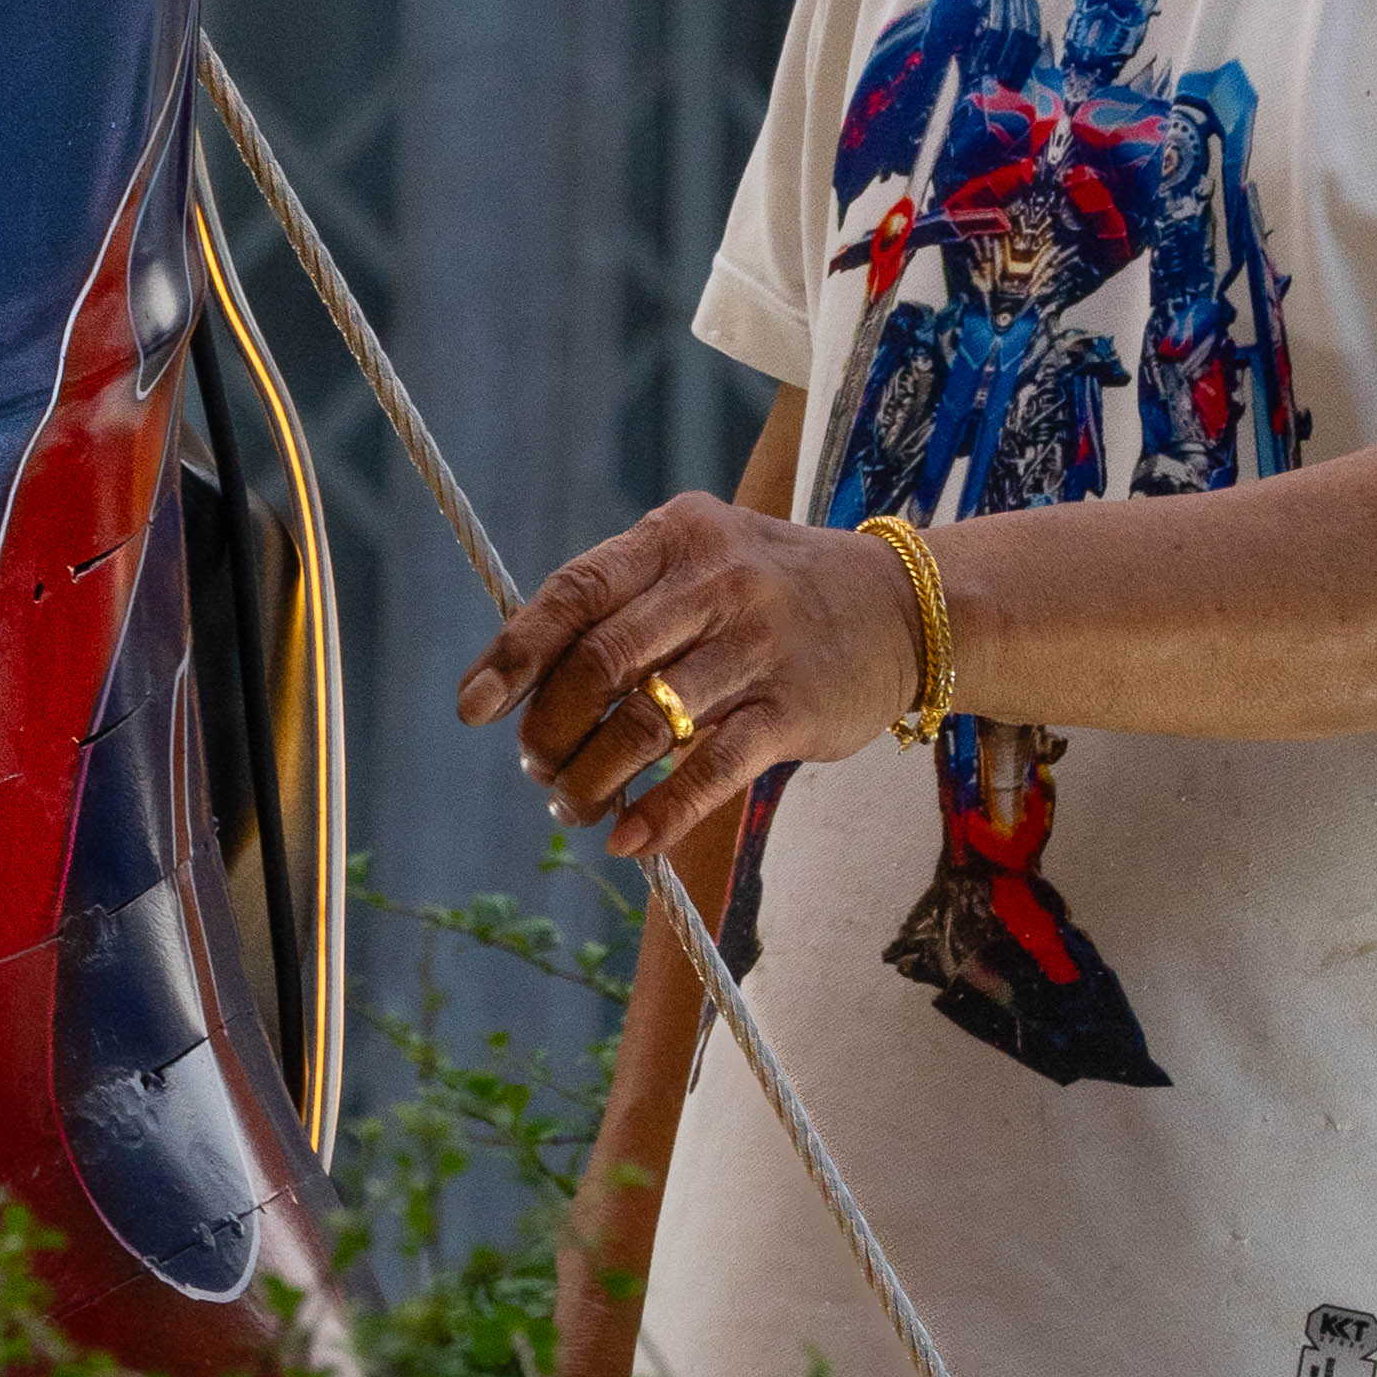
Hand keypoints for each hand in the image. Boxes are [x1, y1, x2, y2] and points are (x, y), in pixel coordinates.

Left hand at [460, 487, 933, 868]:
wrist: (903, 606)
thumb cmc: (772, 588)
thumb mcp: (702, 558)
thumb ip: (625, 600)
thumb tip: (525, 673)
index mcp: (675, 536)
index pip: (575, 592)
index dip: (515, 653)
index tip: (473, 705)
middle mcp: (715, 581)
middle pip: (601, 663)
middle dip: (551, 727)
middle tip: (536, 765)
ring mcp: (758, 645)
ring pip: (647, 723)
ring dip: (593, 777)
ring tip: (570, 806)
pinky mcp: (795, 710)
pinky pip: (712, 769)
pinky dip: (660, 812)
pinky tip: (628, 840)